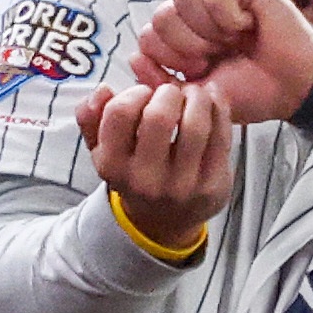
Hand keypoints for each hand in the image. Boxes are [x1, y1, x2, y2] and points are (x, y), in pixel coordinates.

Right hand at [73, 80, 233, 254]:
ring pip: (195, 124)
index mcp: (113, 166)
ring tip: (193, 94)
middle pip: (159, 116)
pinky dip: (218, 108)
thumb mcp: (105, 151)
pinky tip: (211, 101)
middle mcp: (145, 180)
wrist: (164, 222)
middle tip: (172, 93)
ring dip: (197, 97)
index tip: (144, 93)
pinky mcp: (211, 185)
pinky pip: (221, 135)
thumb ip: (92, 118)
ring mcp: (181, 185)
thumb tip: (102, 90)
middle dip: (169, 92)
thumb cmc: (135, 174)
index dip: (135, 92)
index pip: (120, 113)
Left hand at [130, 0, 312, 124]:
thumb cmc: (247, 90)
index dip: (167, 59)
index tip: (196, 72)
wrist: (290, 88)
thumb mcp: (196, 95)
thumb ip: (163, 82)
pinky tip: (247, 27)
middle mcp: (196, 10)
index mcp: (182, 34)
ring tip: (229, 42)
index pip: (147, 35)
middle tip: (212, 58)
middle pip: (160, 16)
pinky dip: (228, 19)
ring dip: (205, 32)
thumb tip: (134, 59)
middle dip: (184, 48)